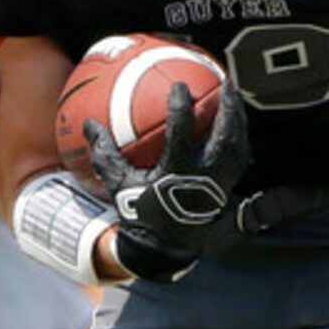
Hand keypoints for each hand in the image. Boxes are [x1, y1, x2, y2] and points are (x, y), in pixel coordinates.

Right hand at [84, 80, 250, 280]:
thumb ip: (104, 153)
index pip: (182, 132)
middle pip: (224, 136)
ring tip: (236, 97)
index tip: (180, 86)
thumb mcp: (118, 184)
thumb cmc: (139, 211)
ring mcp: (219, 184)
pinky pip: (239, 158)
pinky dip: (239, 138)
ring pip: (237, 145)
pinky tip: (236, 125)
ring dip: (239, 119)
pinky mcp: (227, 189)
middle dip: (227, 107)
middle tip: (225, 83)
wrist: (162, 246)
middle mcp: (203, 177)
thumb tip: (88, 123)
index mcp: (176, 172)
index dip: (182, 106)